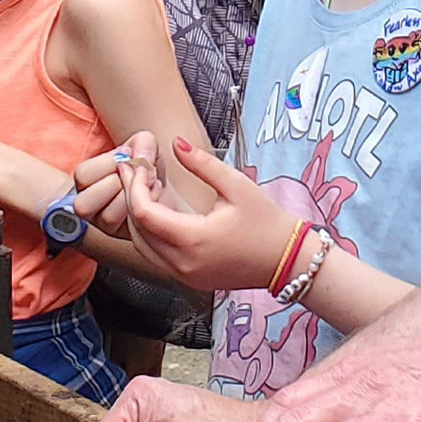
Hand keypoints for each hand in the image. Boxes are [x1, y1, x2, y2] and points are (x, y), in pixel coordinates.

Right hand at [71, 135, 151, 234]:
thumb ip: (142, 143)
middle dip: (119, 184)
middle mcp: (86, 202)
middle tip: (138, 173)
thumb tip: (139, 157)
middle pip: (86, 202)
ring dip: (132, 197)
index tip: (129, 155)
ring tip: (148, 184)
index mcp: (86, 179)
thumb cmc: (145, 166)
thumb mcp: (144, 146)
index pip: (82, 175)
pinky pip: (126, 227)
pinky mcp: (117, 233)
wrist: (161, 188)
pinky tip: (151, 196)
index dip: (109, 163)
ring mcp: (101, 221)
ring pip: (107, 217)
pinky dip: (142, 208)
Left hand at [120, 135, 300, 295]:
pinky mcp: (189, 279)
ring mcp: (184, 276)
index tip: (138, 165)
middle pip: (136, 230)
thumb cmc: (267, 223)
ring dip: (139, 216)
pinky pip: (156, 255)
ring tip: (150, 186)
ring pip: (142, 245)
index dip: (134, 187)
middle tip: (137, 170)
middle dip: (132, 198)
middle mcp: (182, 263)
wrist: (289, 261)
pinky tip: (163, 208)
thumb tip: (176, 143)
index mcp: (193, 240)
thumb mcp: (237, 186)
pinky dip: (151, 232)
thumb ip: (203, 164)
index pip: (143, 213)